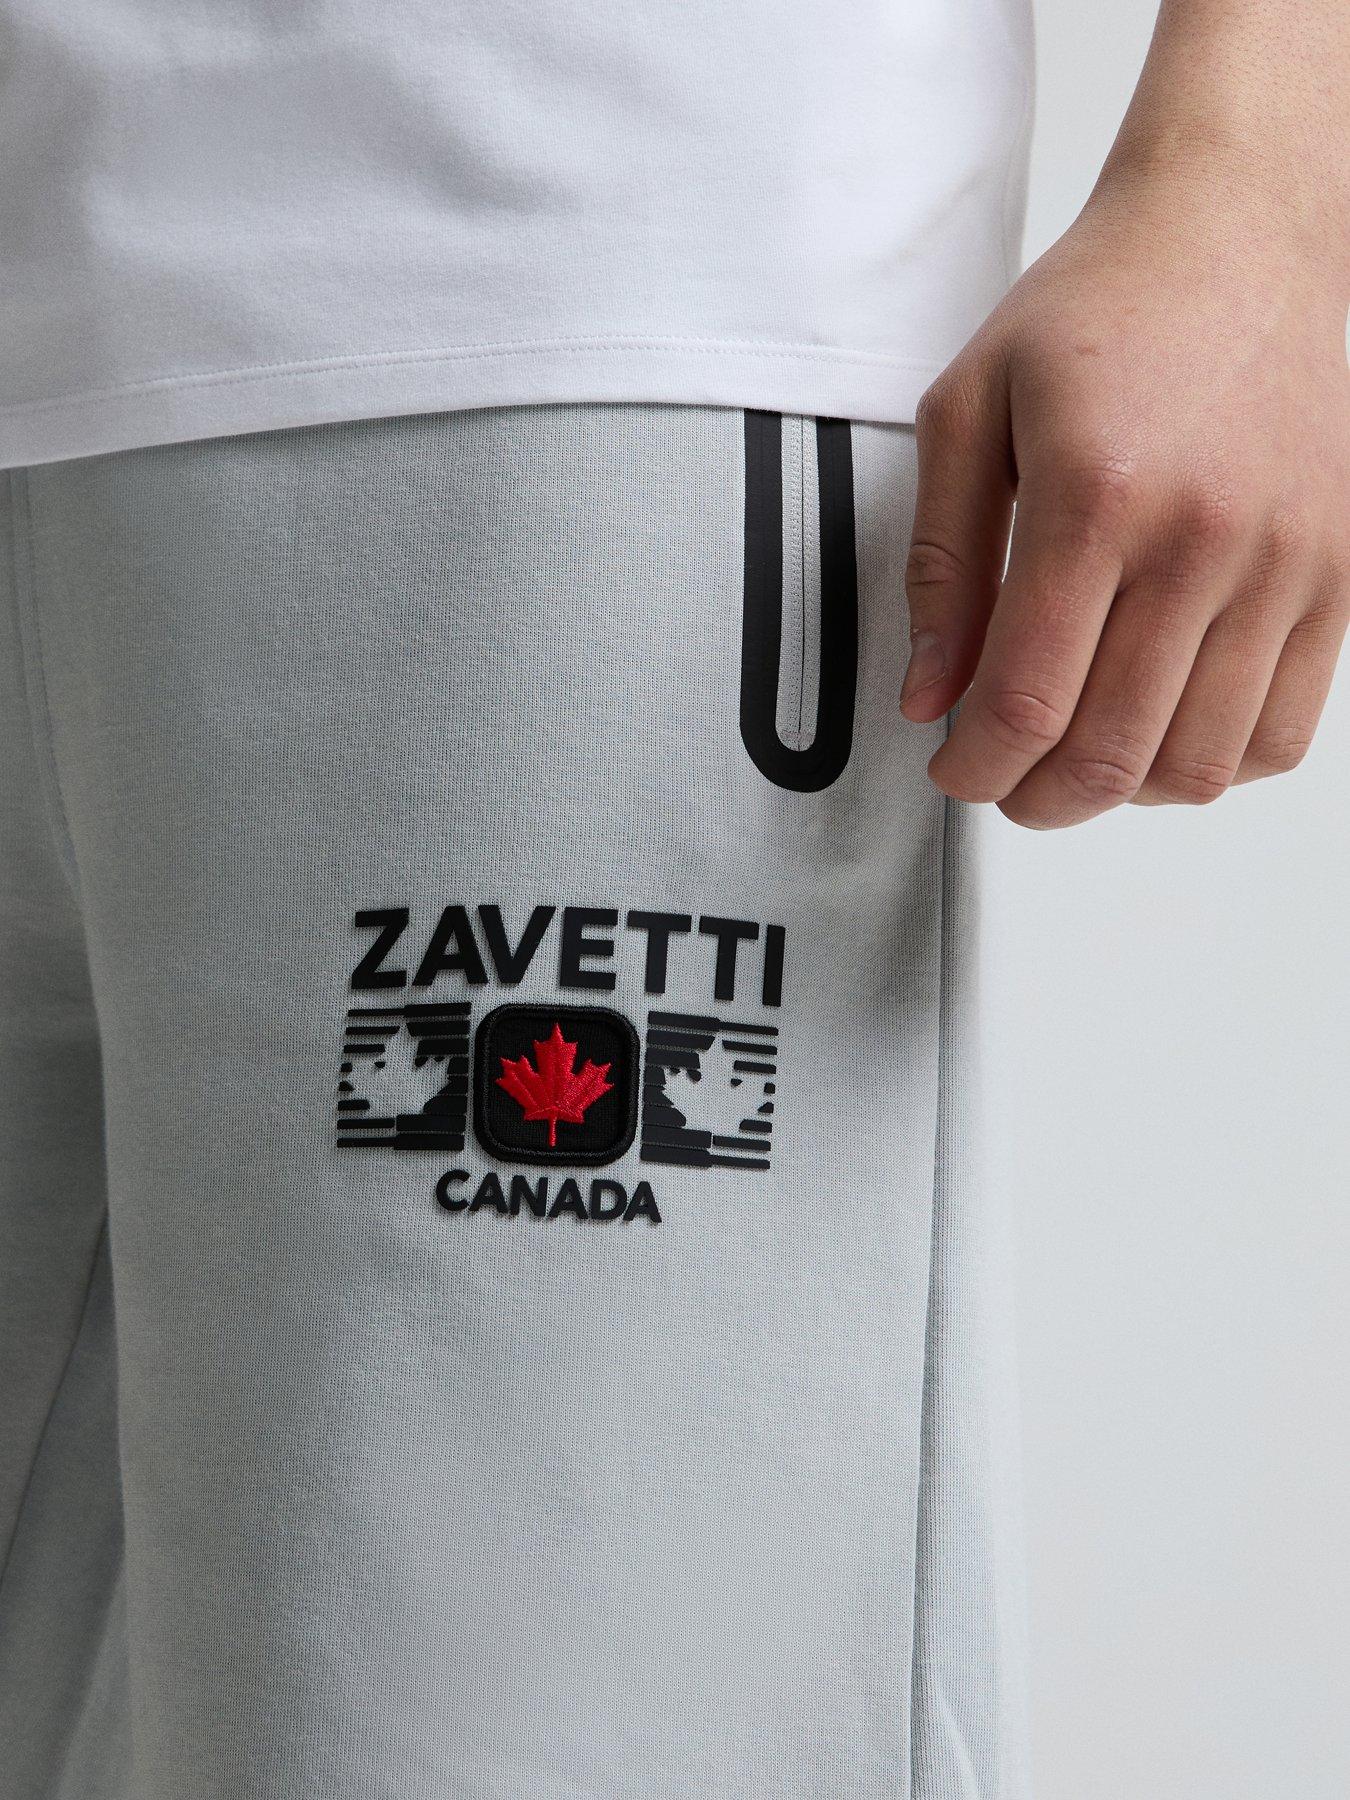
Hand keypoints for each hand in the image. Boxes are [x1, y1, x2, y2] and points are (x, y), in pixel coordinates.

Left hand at [901, 158, 1349, 827]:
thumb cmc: (1106, 305)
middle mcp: (1205, 539)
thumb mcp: (971, 407)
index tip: (954, 767)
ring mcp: (1288, 563)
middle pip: (1110, 754)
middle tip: (1001, 778)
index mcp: (1098, 496)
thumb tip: (928, 696)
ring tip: (1076, 753)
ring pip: (1198, 766)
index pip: (1028, 702)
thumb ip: (941, 564)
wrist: (1249, 224)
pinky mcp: (1340, 573)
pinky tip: (1161, 727)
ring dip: (1118, 792)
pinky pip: (1281, 733)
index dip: (975, 766)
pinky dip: (1211, 764)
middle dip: (1032, 798)